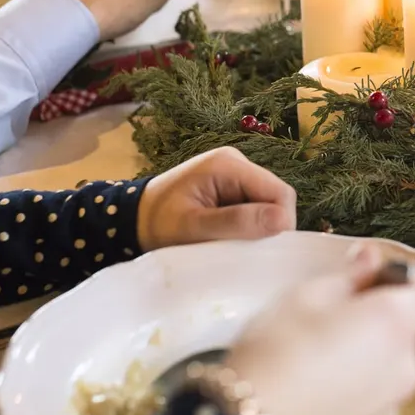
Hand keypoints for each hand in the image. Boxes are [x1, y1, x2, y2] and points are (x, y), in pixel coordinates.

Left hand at [136, 147, 295, 249]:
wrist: (131, 220)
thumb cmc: (158, 223)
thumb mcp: (195, 227)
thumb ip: (237, 222)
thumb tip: (282, 221)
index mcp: (229, 164)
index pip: (279, 192)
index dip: (281, 222)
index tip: (265, 251)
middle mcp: (237, 163)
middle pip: (276, 197)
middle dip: (268, 226)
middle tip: (246, 251)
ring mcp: (235, 175)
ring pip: (267, 204)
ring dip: (257, 228)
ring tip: (234, 245)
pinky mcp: (232, 187)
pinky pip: (254, 207)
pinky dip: (248, 226)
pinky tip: (230, 238)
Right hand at [226, 244, 414, 414]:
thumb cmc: (274, 356)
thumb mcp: (307, 296)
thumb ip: (351, 275)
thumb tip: (370, 259)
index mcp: (394, 323)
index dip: (405, 284)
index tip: (374, 282)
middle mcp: (405, 365)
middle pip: (406, 331)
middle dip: (378, 320)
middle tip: (333, 316)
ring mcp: (392, 401)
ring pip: (388, 364)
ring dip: (366, 354)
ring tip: (319, 355)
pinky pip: (374, 393)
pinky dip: (356, 385)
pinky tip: (319, 383)